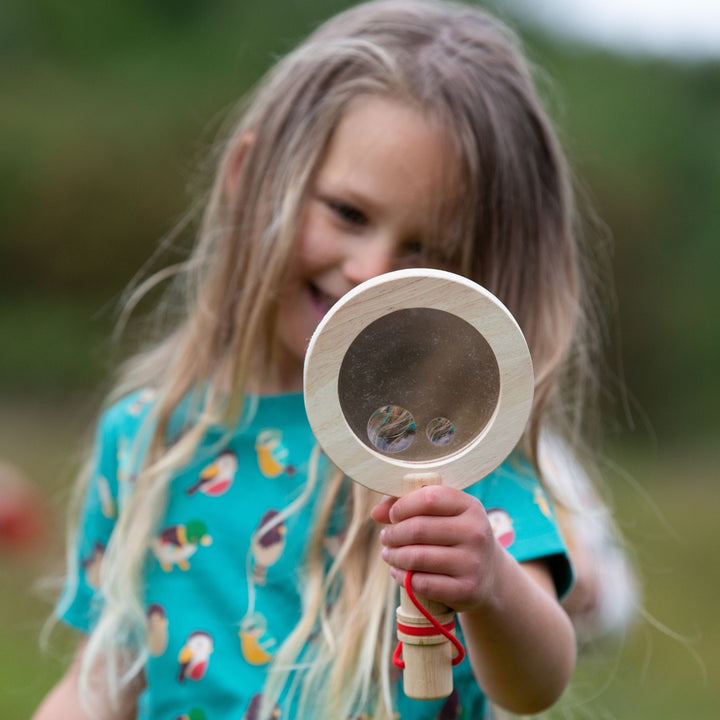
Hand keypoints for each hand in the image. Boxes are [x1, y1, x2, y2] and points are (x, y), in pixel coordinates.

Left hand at [371, 485, 500, 612]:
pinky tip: (398, 572)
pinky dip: (403, 577)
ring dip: (394, 556)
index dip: (403, 506)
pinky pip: (422, 583)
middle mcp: (476, 532)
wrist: (489, 574)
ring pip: (417, 557)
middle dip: (393, 534)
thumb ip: (408, 504)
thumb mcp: (443, 513)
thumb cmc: (456, 535)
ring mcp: (472, 563)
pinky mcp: (466, 590)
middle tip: (385, 537)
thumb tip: (376, 513)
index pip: (429, 498)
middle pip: (418, 529)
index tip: (393, 515)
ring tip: (388, 554)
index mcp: (470, 506)